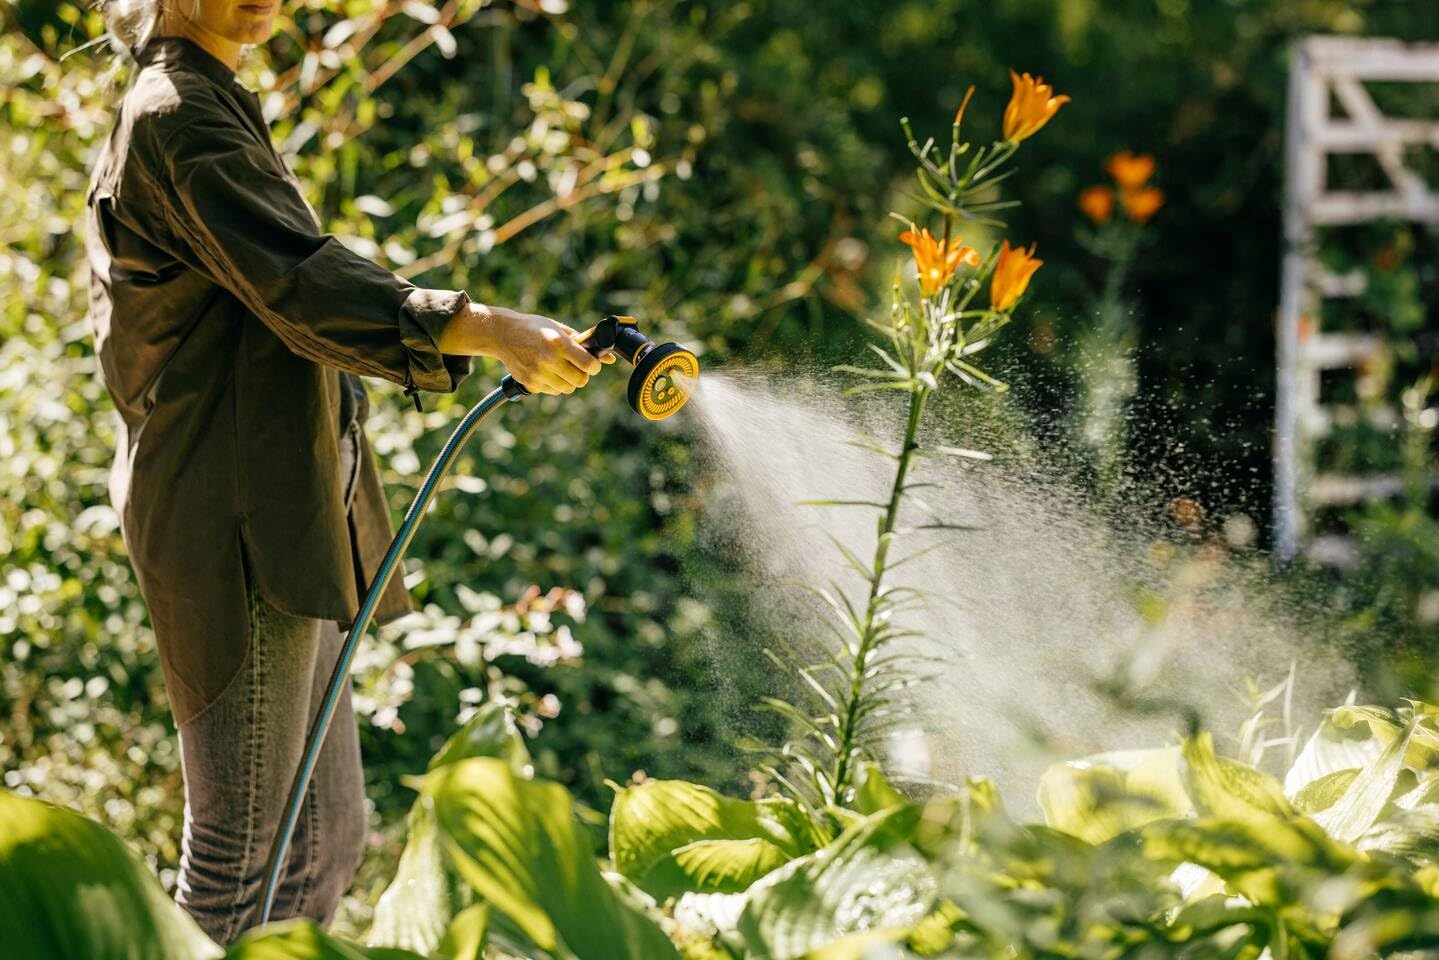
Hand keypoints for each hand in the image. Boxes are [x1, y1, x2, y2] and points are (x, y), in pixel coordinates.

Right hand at [438, 302, 616, 395]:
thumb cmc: (534, 328)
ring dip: (568, 381)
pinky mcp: (530, 383)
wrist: (501, 334)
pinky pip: (552, 391)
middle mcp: (549, 359)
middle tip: (577, 367)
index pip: (589, 365)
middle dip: (583, 375)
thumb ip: (582, 343)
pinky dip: (553, 384)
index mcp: (559, 343)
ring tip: (560, 368)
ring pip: (567, 389)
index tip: (592, 364)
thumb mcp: (557, 328)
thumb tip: (608, 358)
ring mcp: (538, 373)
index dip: (595, 366)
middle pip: (580, 381)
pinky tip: (546, 371)